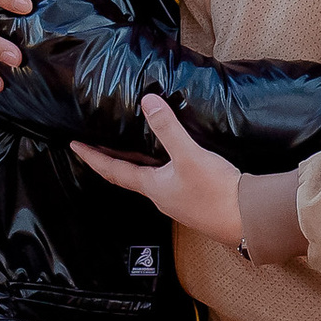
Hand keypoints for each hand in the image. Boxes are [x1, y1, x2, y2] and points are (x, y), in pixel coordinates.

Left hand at [73, 94, 245, 246]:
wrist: (246, 219)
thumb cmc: (215, 192)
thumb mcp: (189, 156)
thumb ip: (168, 129)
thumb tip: (147, 102)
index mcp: (152, 186)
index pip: (112, 170)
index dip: (92, 157)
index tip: (74, 146)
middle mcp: (160, 195)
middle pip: (127, 175)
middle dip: (109, 159)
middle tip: (94, 144)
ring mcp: (177, 199)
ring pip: (147, 178)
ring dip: (133, 163)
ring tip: (126, 147)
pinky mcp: (194, 198)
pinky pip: (167, 179)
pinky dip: (157, 165)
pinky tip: (168, 158)